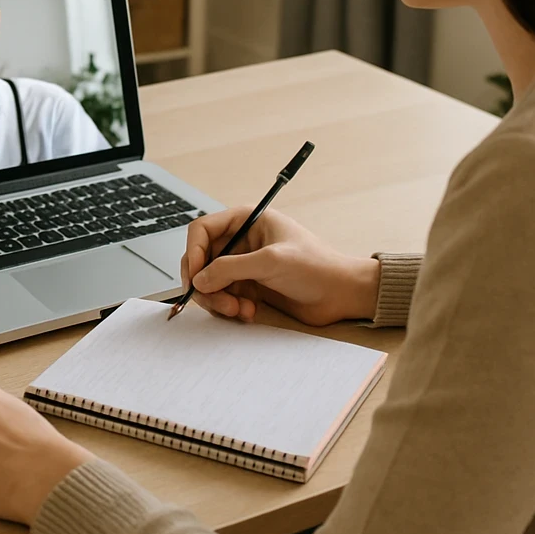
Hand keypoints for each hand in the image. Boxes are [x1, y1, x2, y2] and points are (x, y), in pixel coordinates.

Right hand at [181, 206, 380, 325]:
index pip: (202, 230)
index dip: (193, 252)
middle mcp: (241, 241)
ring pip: (210, 282)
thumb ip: (230, 268)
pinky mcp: (249, 287)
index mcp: (245, 220)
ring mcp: (244, 265)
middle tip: (219, 303)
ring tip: (238, 310)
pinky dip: (230, 308)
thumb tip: (199, 279)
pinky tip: (248, 312)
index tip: (195, 277)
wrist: (341, 294)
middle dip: (206, 284)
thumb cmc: (315, 266)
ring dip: (219, 300)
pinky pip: (223, 297)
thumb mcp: (270, 262)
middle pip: (201, 259)